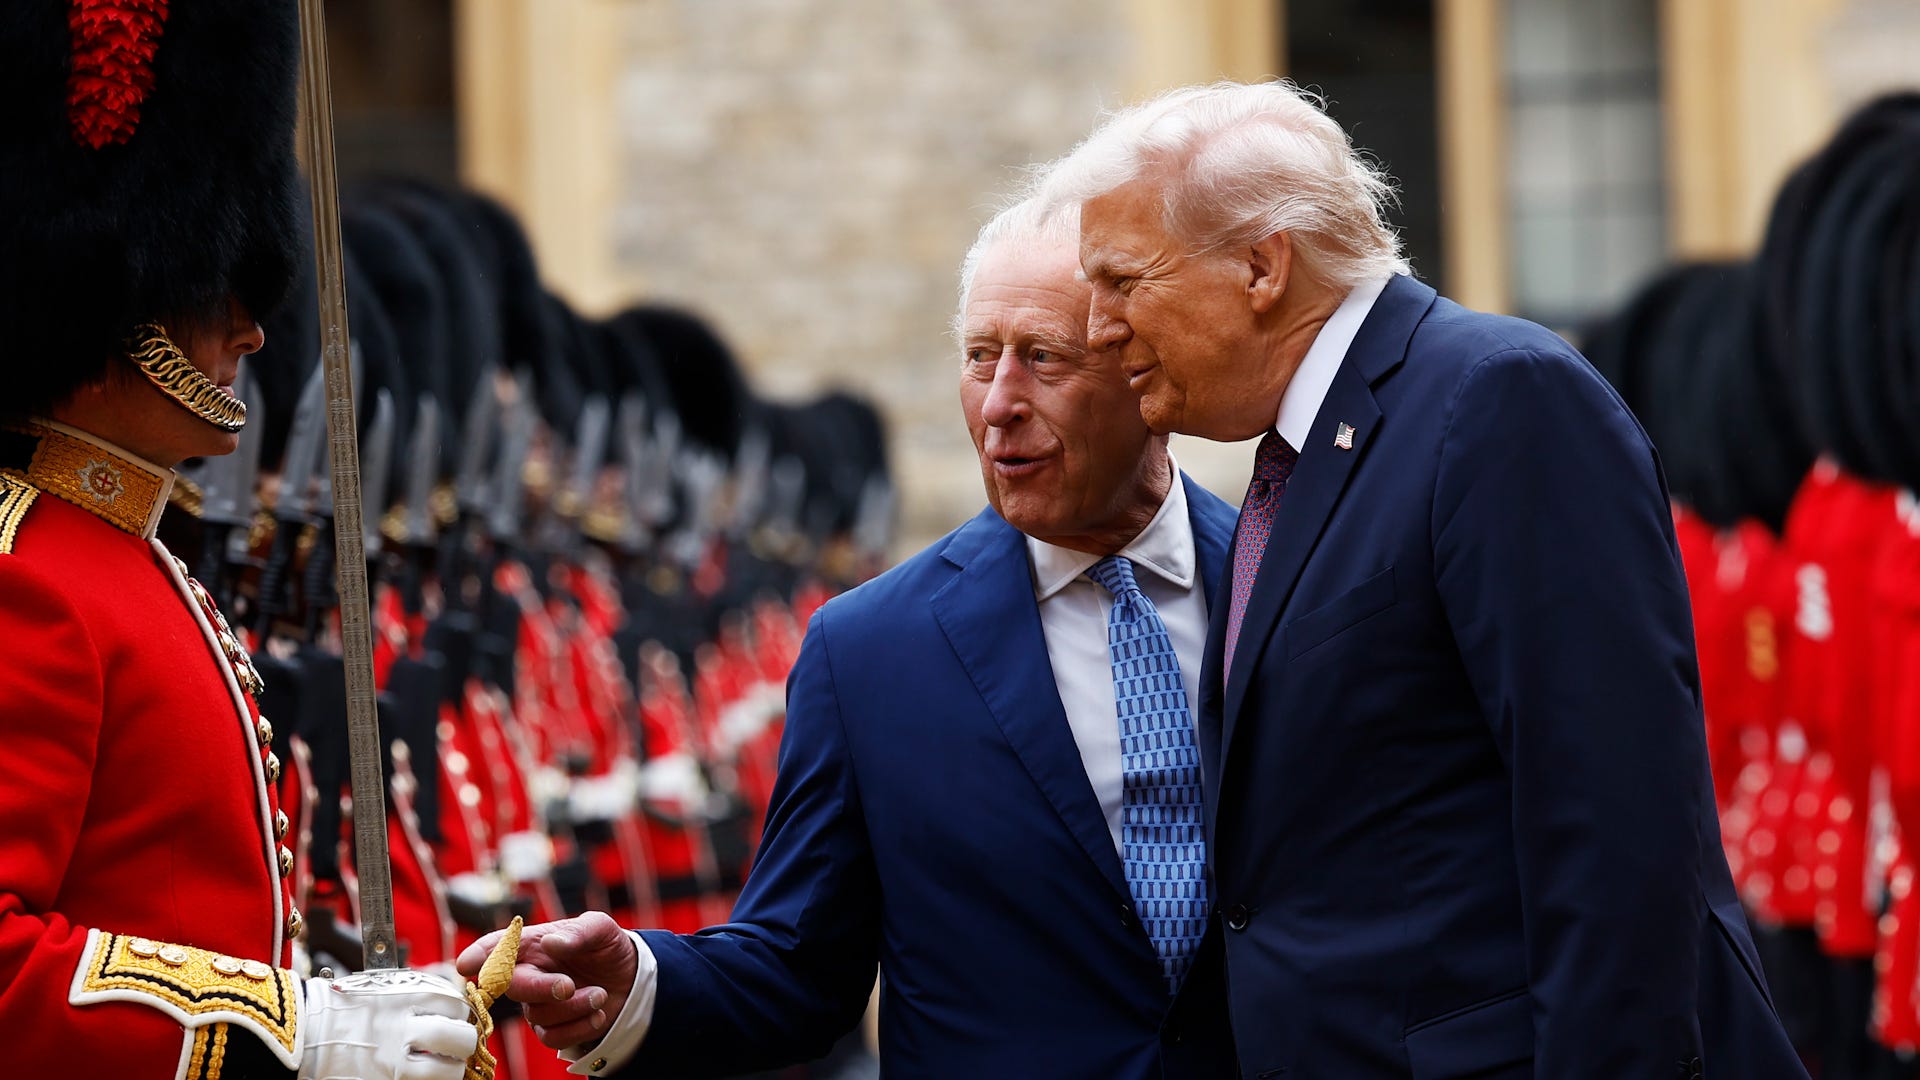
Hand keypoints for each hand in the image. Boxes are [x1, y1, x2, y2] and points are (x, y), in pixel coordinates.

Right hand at [298, 968, 477, 1079]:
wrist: (296, 1035)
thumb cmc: (333, 1009)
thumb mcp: (377, 990)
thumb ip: (412, 997)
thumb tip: (444, 1009)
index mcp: (403, 999)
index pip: (456, 1005)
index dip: (458, 1014)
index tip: (453, 1019)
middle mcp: (403, 1030)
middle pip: (460, 1039)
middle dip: (462, 1044)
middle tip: (454, 1047)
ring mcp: (394, 1064)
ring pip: (448, 1072)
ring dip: (448, 1070)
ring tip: (438, 1067)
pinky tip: (417, 1077)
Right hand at [456, 911, 635, 1048]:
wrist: (629, 978)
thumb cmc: (606, 947)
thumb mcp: (601, 929)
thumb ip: (579, 932)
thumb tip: (552, 942)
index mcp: (533, 944)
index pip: (498, 947)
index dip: (480, 955)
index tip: (467, 964)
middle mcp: (529, 973)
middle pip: (512, 987)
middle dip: (541, 988)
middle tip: (569, 985)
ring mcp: (537, 1003)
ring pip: (537, 1015)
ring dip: (574, 1007)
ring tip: (601, 994)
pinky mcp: (551, 1028)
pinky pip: (553, 1038)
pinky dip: (580, 1027)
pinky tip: (598, 1013)